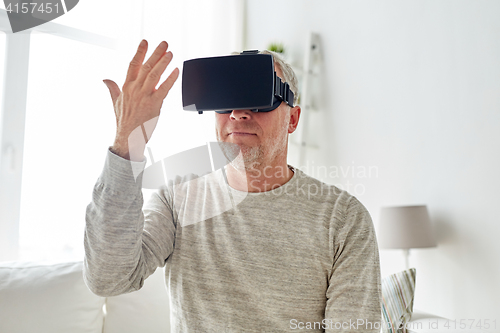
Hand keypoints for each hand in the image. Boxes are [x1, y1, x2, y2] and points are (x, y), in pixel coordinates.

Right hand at [104, 40, 178, 160]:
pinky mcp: (154, 104)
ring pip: (154, 75)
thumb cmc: (124, 121)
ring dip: (163, 62)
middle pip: (146, 66)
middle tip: (164, 43)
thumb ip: (112, 88)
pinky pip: (164, 88)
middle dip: (156, 53)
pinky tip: (176, 71)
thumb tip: (105, 80)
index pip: (133, 64)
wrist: (129, 137)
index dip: (140, 52)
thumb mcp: (116, 102)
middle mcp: (135, 89)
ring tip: (170, 53)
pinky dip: (171, 79)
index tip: (145, 41)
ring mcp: (144, 96)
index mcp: (126, 87)